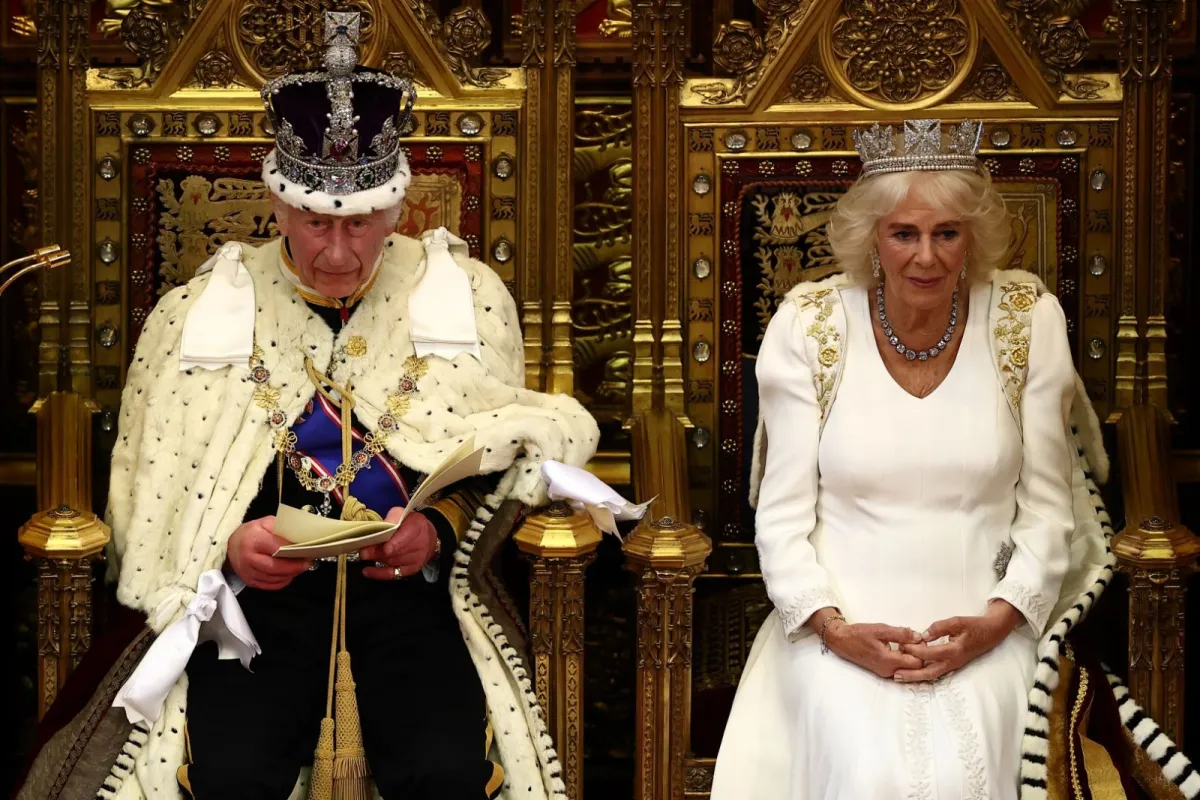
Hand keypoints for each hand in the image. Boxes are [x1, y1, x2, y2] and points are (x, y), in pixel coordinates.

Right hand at [227, 516, 311, 590]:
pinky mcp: (250, 581)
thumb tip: (300, 537)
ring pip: (275, 578)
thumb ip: (282, 528)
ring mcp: (248, 572)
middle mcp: (249, 558)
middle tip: (306, 562)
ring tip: (299, 567)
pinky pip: (270, 585)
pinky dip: (283, 581)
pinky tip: (288, 574)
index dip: (293, 550)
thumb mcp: (266, 523)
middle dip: (294, 566)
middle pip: (276, 567)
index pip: (277, 548)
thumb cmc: (251, 533)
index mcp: (254, 540)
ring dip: (290, 574)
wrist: (231, 545)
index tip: (306, 549)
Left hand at [359, 509, 437, 580]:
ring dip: (377, 559)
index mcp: (417, 525)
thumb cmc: (410, 523)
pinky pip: (394, 574)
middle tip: (363, 552)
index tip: (383, 547)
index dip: (394, 543)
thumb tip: (376, 529)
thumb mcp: (402, 513)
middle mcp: (420, 544)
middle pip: (397, 551)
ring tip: (364, 555)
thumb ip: (391, 519)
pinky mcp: (411, 569)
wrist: (428, 536)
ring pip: (393, 561)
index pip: (406, 536)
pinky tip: (367, 571)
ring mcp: (417, 559)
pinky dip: (378, 573)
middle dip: (378, 551)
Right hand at [820, 615, 924, 677]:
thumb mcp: (880, 629)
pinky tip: (898, 646)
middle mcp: (889, 671)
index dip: (921, 650)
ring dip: (911, 655)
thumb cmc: (858, 634)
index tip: (917, 638)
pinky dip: (904, 658)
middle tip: (913, 639)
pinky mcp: (883, 670)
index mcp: (889, 662)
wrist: (841, 641)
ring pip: (908, 668)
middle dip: (918, 654)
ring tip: (905, 641)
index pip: (917, 663)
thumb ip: (901, 633)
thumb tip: (918, 637)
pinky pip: (900, 667)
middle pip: (915, 667)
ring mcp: (885, 672)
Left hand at [895, 600, 1023, 681]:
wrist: (991, 633)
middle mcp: (952, 662)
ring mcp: (952, 665)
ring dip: (915, 676)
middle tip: (895, 675)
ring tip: (899, 677)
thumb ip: (940, 627)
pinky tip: (912, 671)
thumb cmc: (974, 626)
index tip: (901, 647)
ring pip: (931, 674)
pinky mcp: (952, 664)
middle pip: (929, 672)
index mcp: (954, 651)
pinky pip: (935, 671)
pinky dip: (923, 673)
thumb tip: (924, 635)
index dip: (914, 651)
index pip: (930, 654)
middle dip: (911, 675)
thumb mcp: (958, 621)